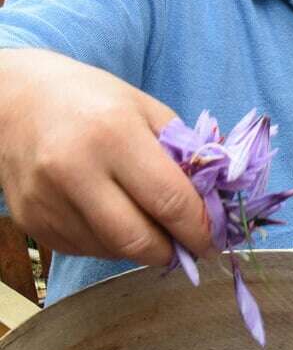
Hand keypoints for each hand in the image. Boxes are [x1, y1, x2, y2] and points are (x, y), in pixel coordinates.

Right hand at [0, 49, 211, 264]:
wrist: (16, 99)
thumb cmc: (93, 101)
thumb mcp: (148, 110)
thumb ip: (185, 154)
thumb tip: (215, 202)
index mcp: (113, 134)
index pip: (169, 200)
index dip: (199, 228)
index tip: (214, 239)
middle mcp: (74, 170)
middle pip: (137, 239)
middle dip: (172, 251)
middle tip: (189, 246)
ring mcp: (47, 199)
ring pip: (111, 250)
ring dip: (141, 248)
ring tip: (152, 227)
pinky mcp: (31, 221)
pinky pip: (84, 249)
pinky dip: (110, 244)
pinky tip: (115, 219)